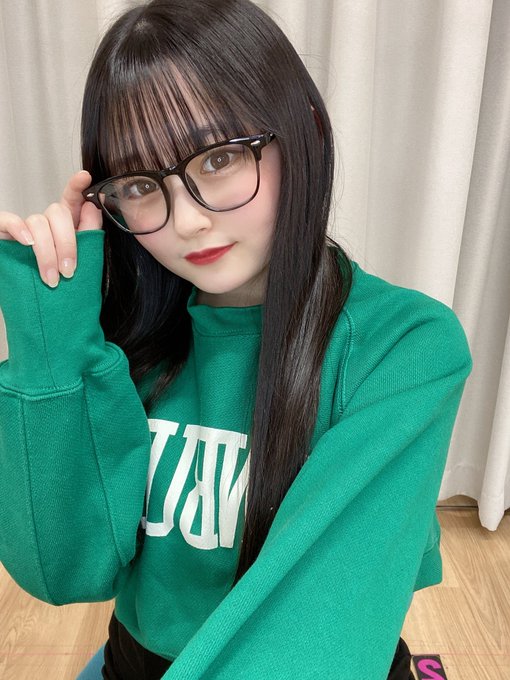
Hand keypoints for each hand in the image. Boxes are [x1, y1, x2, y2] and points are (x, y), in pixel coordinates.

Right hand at [0, 171, 102, 286]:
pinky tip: (28, 243)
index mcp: (66, 227)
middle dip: (67, 243)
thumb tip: (93, 208)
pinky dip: (19, 229)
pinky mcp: (4, 233)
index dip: (77, 186)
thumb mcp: (80, 262)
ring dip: (46, 252)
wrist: (38, 309)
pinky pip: (8, 220)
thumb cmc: (59, 285)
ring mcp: (24, 228)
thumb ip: (88, 234)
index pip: (72, 200)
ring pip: (38, 222)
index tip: (85, 177)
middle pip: (58, 213)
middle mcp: (46, 223)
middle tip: (69, 272)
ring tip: (51, 279)